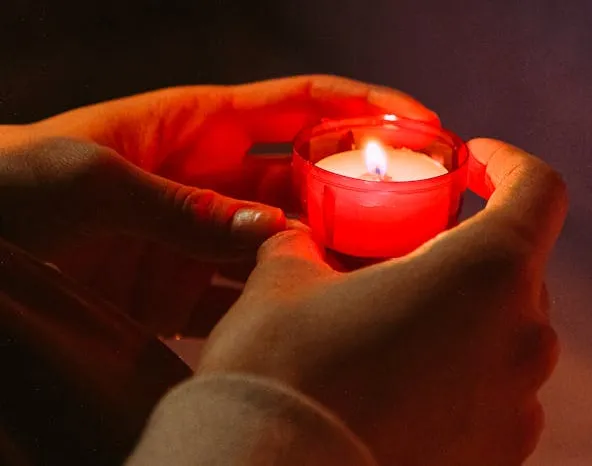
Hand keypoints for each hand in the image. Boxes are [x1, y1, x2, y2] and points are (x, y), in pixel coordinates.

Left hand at [0, 75, 436, 334]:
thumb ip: (182, 206)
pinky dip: (279, 300)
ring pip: (288, 238)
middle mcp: (214, 177)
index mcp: (200, 126)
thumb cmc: (12, 181)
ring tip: (381, 272)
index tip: (423, 122)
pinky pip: (246, 290)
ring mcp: (203, 233)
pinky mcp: (184, 284)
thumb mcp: (91, 179)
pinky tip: (312, 314)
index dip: (366, 105)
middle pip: (310, 176)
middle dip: (364, 189)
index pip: (302, 105)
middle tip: (420, 214)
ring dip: (330, 253)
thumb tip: (272, 232)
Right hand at [197, 139, 567, 464]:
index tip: (473, 161)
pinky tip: (401, 384)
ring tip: (396, 324)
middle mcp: (523, 338)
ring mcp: (520, 405)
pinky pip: (494, 391)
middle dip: (465, 248)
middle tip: (408, 251)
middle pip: (515, 266)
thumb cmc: (282, 371)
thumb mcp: (283, 279)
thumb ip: (309, 244)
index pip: (538, 189)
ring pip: (504, 331)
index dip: (508, 163)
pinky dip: (460, 372)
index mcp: (485, 272)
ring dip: (461, 315)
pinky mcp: (501, 455)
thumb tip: (305, 242)